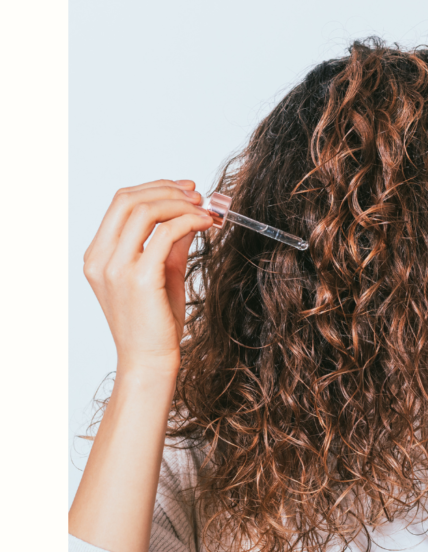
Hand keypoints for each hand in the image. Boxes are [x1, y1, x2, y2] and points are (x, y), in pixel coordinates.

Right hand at [82, 179, 214, 374]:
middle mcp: (101, 259)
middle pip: (129, 200)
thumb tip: (188, 214)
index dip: (154, 189)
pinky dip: (188, 222)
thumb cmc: (154, 326)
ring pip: (145, 210)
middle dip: (167, 190)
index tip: (184, 190)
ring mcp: (116, 268)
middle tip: (197, 196)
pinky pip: (164, 234)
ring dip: (179, 204)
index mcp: (98, 257)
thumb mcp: (161, 275)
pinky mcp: (139, 278)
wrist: (150, 362)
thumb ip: (169, 243)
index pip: (120, 204)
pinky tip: (204, 225)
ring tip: (203, 210)